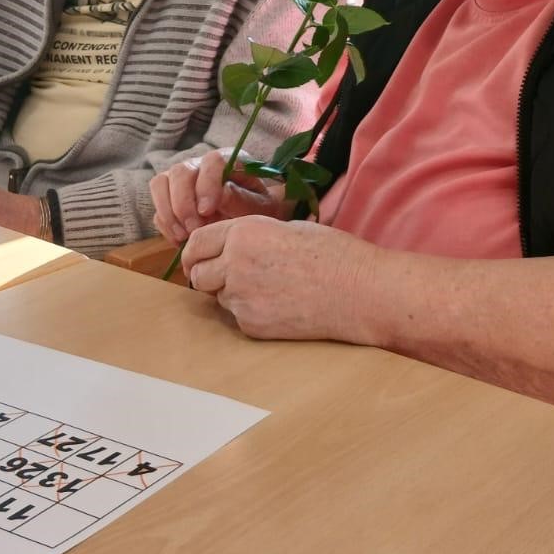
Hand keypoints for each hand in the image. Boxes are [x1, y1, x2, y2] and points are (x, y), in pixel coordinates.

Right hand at [150, 152, 285, 245]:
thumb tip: (219, 194)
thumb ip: (242, 200)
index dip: (206, 184)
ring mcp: (181, 181)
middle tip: (194, 228)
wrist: (248, 223)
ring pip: (160, 184)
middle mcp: (201, 165)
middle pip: (180, 171)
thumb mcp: (259, 208)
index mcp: (229, 161)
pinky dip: (166, 225)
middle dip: (183, 202)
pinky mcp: (169, 199)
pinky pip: (158, 208)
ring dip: (169, 213)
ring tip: (185, 236)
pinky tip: (181, 240)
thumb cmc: (257, 211)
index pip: (212, 161)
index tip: (207, 211)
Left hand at [182, 216, 368, 339]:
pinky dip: (251, 314)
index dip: (194, 254)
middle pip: (198, 275)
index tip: (197, 261)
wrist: (358, 291)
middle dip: (208, 277)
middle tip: (229, 278)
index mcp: (243, 233)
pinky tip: (280, 307)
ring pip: (218, 298)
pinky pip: (239, 318)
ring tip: (268, 290)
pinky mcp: (252, 325)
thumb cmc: (333, 254)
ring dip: (232, 295)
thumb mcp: (287, 229)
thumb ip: (252, 238)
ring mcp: (241, 297)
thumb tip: (232, 249)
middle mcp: (234, 263)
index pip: (196, 244)